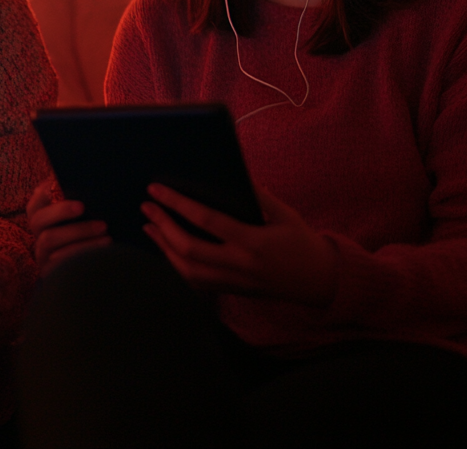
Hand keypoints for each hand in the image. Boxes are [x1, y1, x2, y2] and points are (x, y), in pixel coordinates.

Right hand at [26, 180, 109, 275]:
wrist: (93, 267)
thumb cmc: (88, 228)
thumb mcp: (82, 212)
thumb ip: (77, 195)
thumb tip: (82, 174)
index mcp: (41, 213)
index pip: (35, 200)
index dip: (44, 192)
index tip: (60, 184)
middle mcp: (37, 232)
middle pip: (39, 219)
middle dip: (60, 211)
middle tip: (83, 207)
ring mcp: (42, 252)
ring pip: (50, 239)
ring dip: (78, 232)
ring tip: (105, 229)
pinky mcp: (50, 270)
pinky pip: (62, 261)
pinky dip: (83, 251)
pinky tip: (104, 246)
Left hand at [142, 183, 337, 305]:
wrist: (318, 282)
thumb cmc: (302, 242)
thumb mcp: (286, 214)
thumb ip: (260, 197)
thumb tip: (235, 175)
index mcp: (253, 242)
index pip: (207, 221)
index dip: (178, 205)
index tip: (157, 190)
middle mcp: (239, 264)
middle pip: (189, 249)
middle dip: (163, 226)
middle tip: (147, 207)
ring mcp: (233, 281)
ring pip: (187, 271)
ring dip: (163, 248)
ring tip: (150, 227)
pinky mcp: (231, 291)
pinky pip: (195, 282)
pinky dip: (176, 266)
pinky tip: (166, 250)